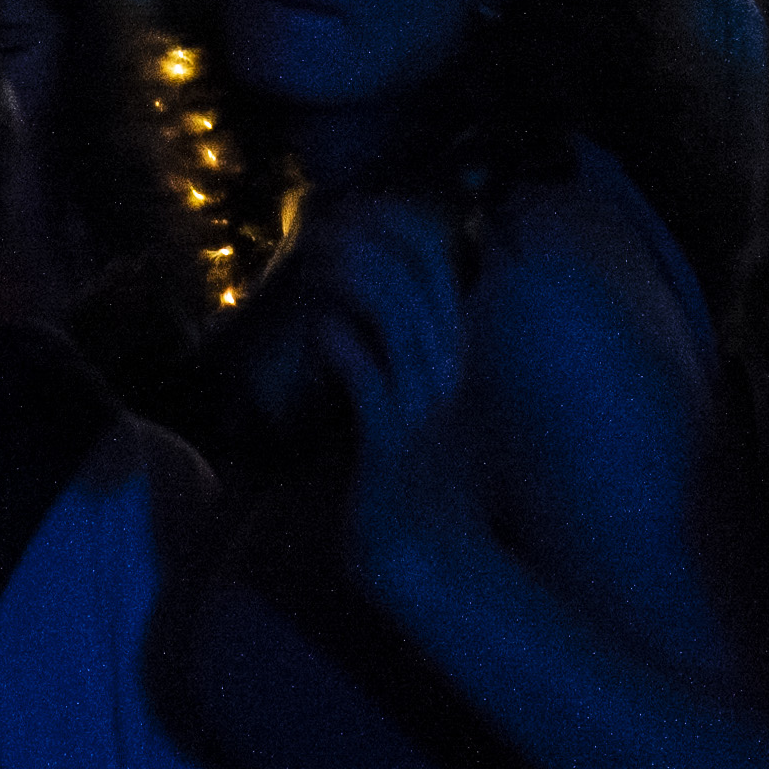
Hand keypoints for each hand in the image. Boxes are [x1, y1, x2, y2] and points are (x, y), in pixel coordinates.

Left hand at [287, 193, 487, 606]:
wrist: (426, 561)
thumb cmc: (408, 484)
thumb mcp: (407, 406)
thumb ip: (390, 359)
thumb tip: (344, 313)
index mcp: (453, 356)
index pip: (437, 266)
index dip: (396, 226)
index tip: (354, 207)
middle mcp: (446, 371)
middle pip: (417, 276)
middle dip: (368, 237)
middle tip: (322, 225)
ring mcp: (422, 405)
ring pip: (396, 315)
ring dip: (352, 277)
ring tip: (314, 262)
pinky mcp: (392, 441)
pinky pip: (368, 375)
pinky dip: (342, 344)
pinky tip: (319, 331)